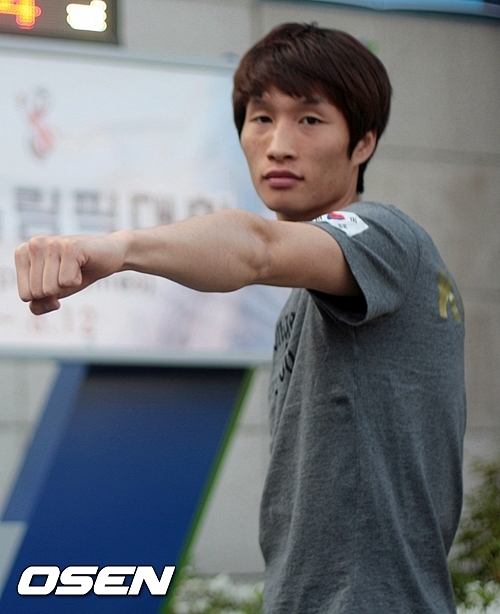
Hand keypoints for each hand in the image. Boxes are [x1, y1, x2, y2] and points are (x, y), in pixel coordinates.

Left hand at [14, 232, 128, 314]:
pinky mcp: (70, 247)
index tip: (57, 280)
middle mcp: (33, 245)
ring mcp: (52, 243)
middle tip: (68, 274)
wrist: (110, 255)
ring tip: (75, 268)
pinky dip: (78, 280)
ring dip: (68, 284)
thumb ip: (38, 305)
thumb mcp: (53, 293)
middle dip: (57, 291)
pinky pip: (67, 282)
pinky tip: (82, 265)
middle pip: (37, 293)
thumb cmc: (78, 273)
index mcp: (22, 253)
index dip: (46, 297)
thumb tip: (49, 301)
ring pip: (50, 289)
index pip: (26, 296)